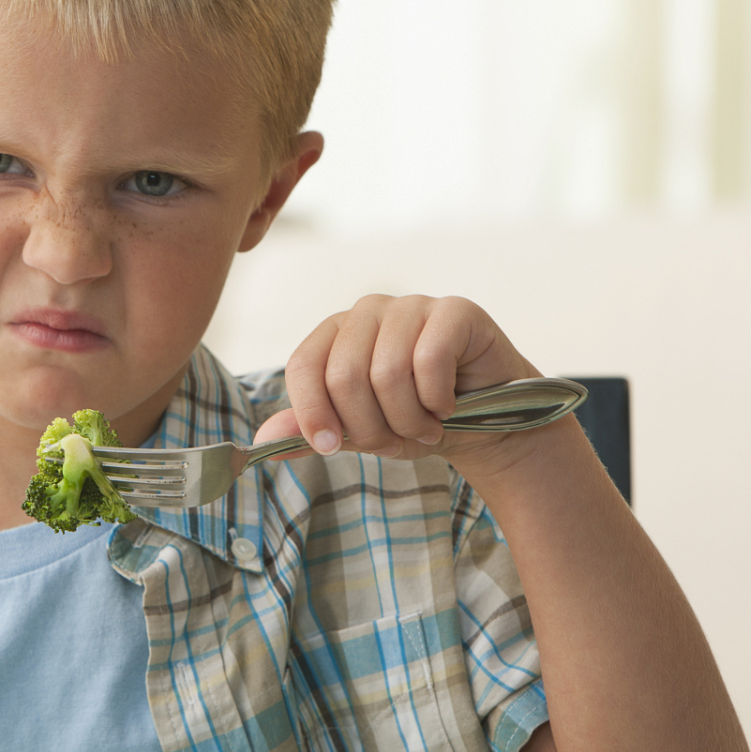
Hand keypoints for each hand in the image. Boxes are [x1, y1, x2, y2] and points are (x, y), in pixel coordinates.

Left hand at [252, 294, 541, 476]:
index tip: (331, 446)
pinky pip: (429, 359)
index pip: (304, 365)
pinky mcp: (455, 310)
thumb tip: (263, 441)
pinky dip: (437, 399)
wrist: (486, 423)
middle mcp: (369, 311)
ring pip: (387, 372)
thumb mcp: (357, 433)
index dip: (312, 412)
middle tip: (398, 439)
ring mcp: (412, 305)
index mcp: (336, 334)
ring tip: (426, 427)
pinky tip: (449, 405)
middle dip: (371, 426)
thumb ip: (311, 431)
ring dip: (409, 419)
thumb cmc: (416, 421)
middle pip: (344, 375)